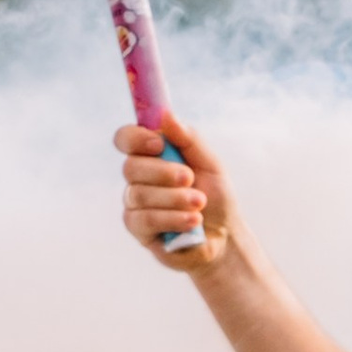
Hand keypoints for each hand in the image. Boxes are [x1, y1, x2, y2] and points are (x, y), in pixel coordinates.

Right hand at [114, 117, 232, 273]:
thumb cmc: (216, 197)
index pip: (126, 139)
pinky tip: (193, 221)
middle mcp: (138, 178)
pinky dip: (172, 218)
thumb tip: (165, 114)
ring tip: (200, 203)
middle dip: (163, 172)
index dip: (136, 139)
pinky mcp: (139, 230)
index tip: (158, 143)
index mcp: (151, 156)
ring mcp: (135, 204)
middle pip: (131, 167)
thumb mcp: (210, 164)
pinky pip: (145, 220)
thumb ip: (189, 139)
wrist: (225, 237)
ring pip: (139, 195)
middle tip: (189, 178)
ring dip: (175, 198)